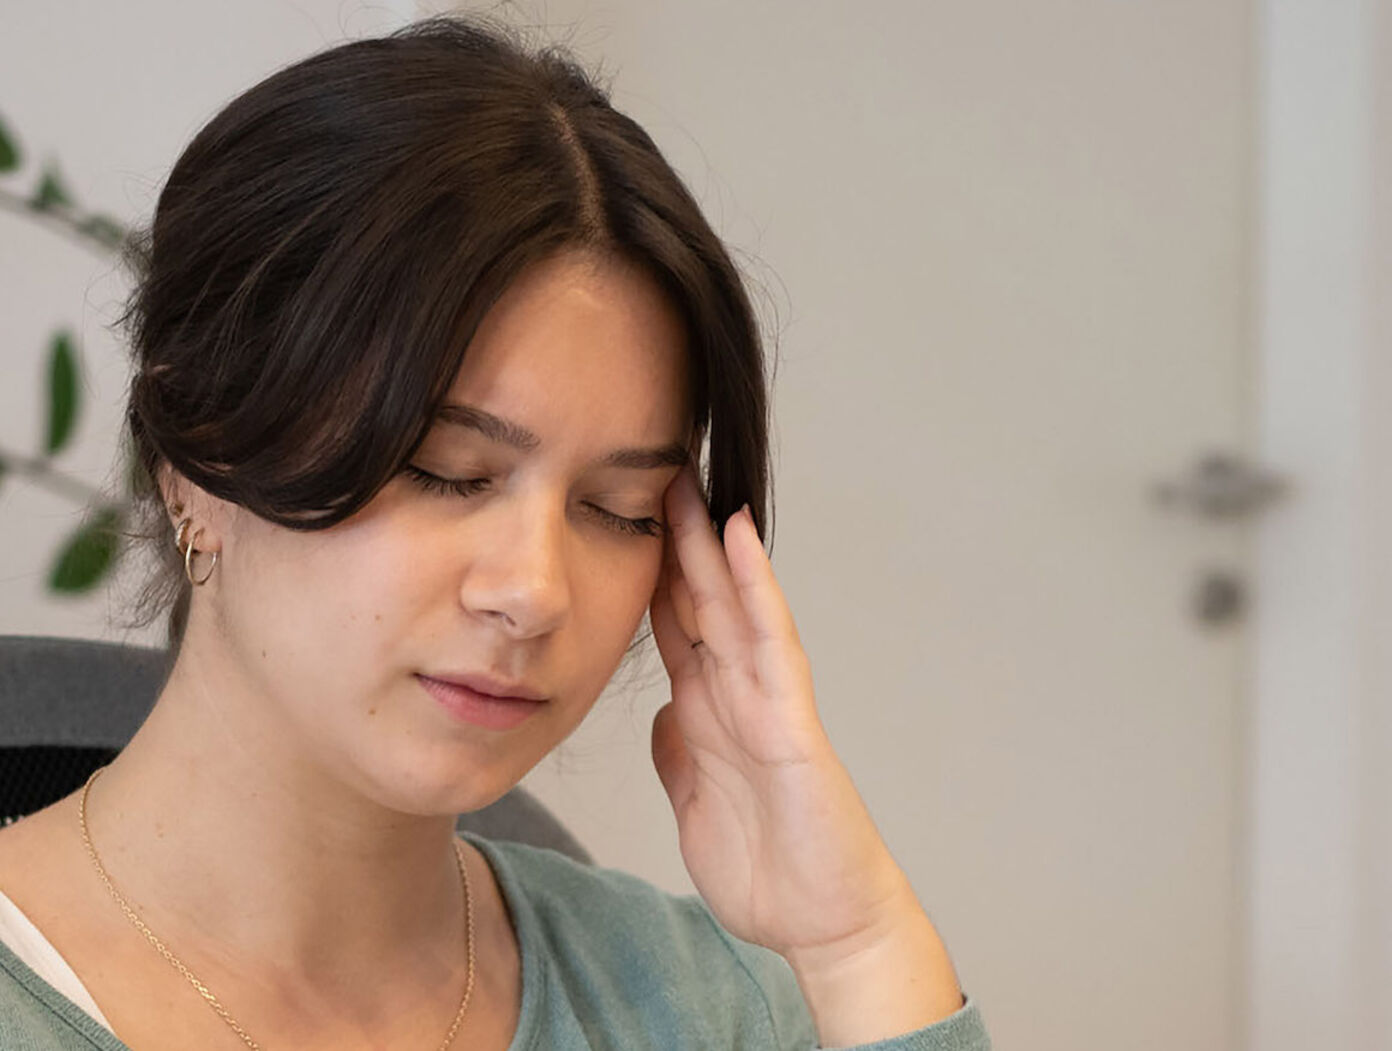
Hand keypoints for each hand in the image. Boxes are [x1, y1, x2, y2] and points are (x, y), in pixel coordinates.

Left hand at [648, 466, 963, 1042]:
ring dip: (710, 540)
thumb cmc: (770, 869)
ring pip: (732, 601)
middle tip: (644, 467)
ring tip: (686, 478)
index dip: (644, 569)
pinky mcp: (792, 720)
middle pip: (697, 596)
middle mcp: (736, 693)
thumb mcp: (694, 803)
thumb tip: (662, 713)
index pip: (671, 623)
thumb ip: (679, 754)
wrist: (825, 925)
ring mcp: (767, 700)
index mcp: (708, 711)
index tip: (612, 513)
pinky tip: (738, 539)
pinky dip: (755, 587)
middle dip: (671, 535)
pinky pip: (770, 639)